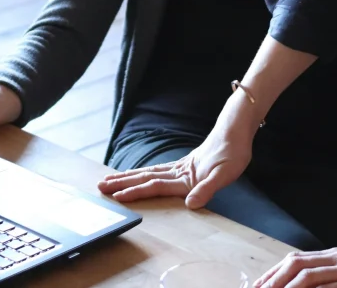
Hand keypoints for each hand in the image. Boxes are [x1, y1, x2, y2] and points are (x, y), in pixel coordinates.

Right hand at [96, 122, 252, 208]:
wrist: (235, 132)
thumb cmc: (232, 154)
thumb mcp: (224, 175)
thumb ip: (207, 189)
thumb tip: (191, 204)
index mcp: (184, 177)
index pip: (155, 186)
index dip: (136, 192)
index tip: (117, 197)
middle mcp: (178, 171)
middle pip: (144, 177)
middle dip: (122, 183)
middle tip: (101, 186)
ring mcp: (179, 166)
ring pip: (148, 172)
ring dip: (128, 177)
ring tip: (111, 179)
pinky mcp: (184, 164)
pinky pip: (157, 170)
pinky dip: (143, 173)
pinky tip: (139, 174)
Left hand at [253, 247, 336, 287]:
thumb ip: (331, 271)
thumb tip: (306, 280)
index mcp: (333, 255)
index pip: (295, 260)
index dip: (275, 271)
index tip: (260, 284)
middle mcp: (336, 260)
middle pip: (296, 264)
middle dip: (275, 278)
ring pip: (308, 276)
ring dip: (287, 286)